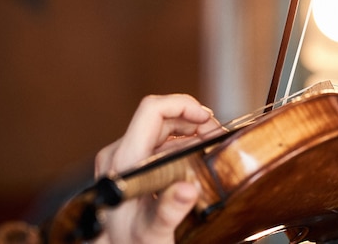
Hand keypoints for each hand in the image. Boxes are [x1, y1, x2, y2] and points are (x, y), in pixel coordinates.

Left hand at [92, 94, 221, 243]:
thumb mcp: (152, 233)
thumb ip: (168, 211)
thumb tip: (187, 190)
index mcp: (124, 161)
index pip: (152, 110)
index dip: (182, 105)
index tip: (207, 118)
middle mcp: (120, 153)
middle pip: (161, 117)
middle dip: (194, 121)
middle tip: (217, 137)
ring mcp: (125, 158)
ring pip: (162, 129)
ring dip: (190, 132)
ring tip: (211, 145)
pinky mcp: (131, 164)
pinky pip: (159, 143)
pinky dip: (182, 144)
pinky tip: (198, 158)